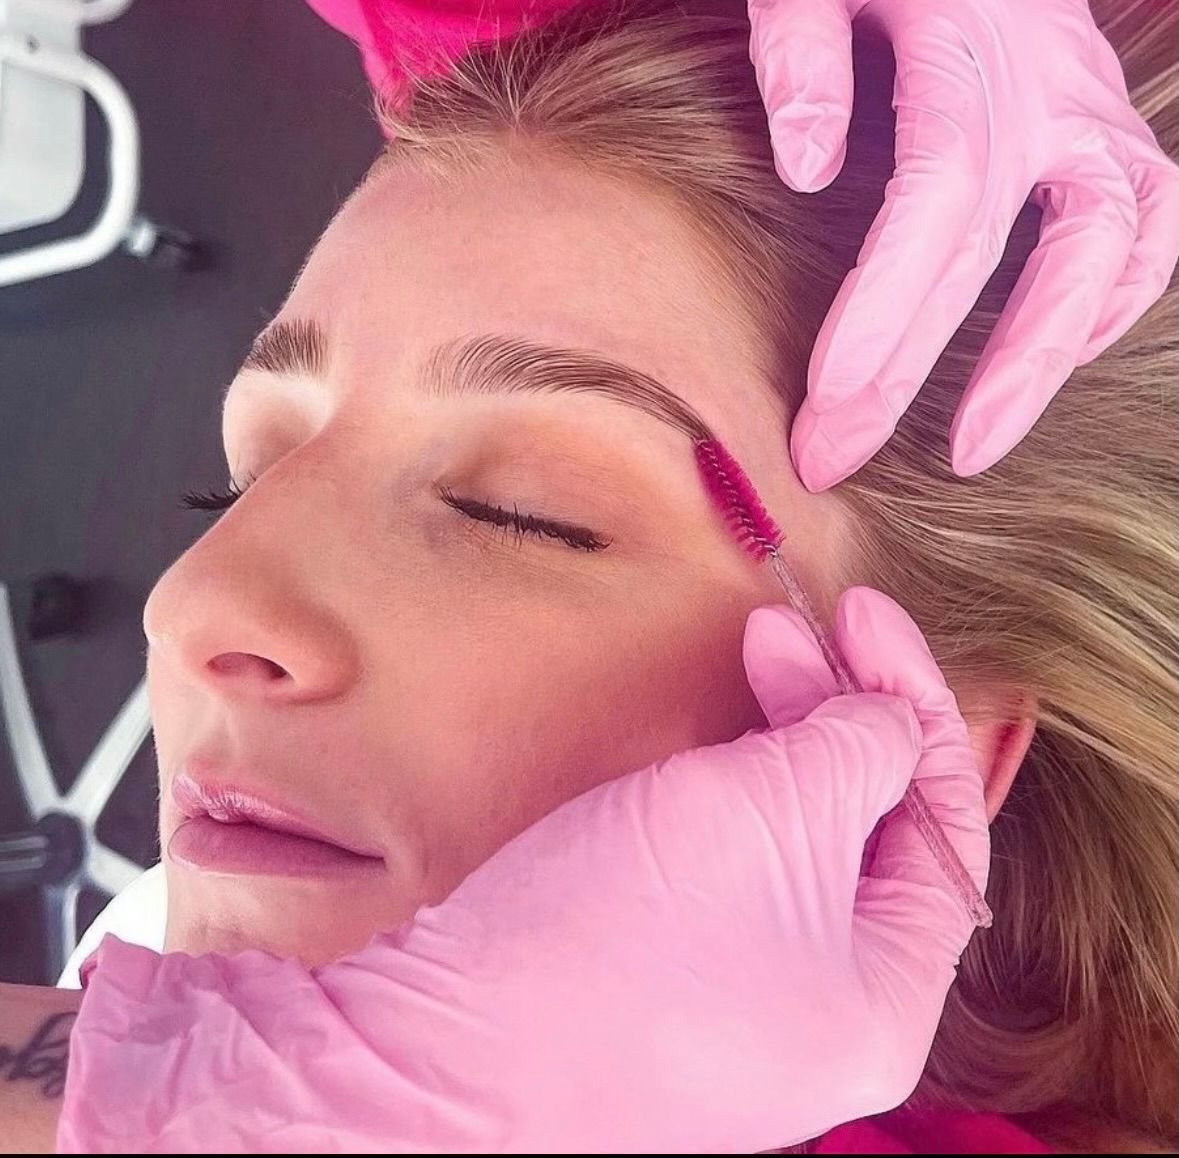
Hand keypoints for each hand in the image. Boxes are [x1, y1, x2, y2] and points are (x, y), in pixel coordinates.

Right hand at [59, 588, 986, 1153]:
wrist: (434, 1052)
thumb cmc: (618, 939)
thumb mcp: (769, 812)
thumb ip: (859, 751)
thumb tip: (889, 722)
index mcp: (883, 1001)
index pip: (943, 828)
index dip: (914, 705)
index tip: (867, 614)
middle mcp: (820, 1012)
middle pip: (864, 832)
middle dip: (836, 712)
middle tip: (787, 626)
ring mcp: (734, 999)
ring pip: (790, 842)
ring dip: (779, 741)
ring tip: (748, 654)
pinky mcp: (656, 974)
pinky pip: (728, 865)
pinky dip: (729, 790)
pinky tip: (703, 740)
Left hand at [748, 0, 1178, 488]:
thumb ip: (803, 47)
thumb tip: (811, 169)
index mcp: (972, 38)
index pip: (937, 190)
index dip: (887, 302)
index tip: (830, 398)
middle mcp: (1052, 80)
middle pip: (994, 247)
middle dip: (910, 368)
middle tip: (836, 458)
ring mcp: (1094, 106)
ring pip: (1106, 245)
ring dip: (1037, 358)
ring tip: (972, 451)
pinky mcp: (1108, 129)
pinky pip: (1148, 221)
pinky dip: (1116, 296)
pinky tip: (1059, 359)